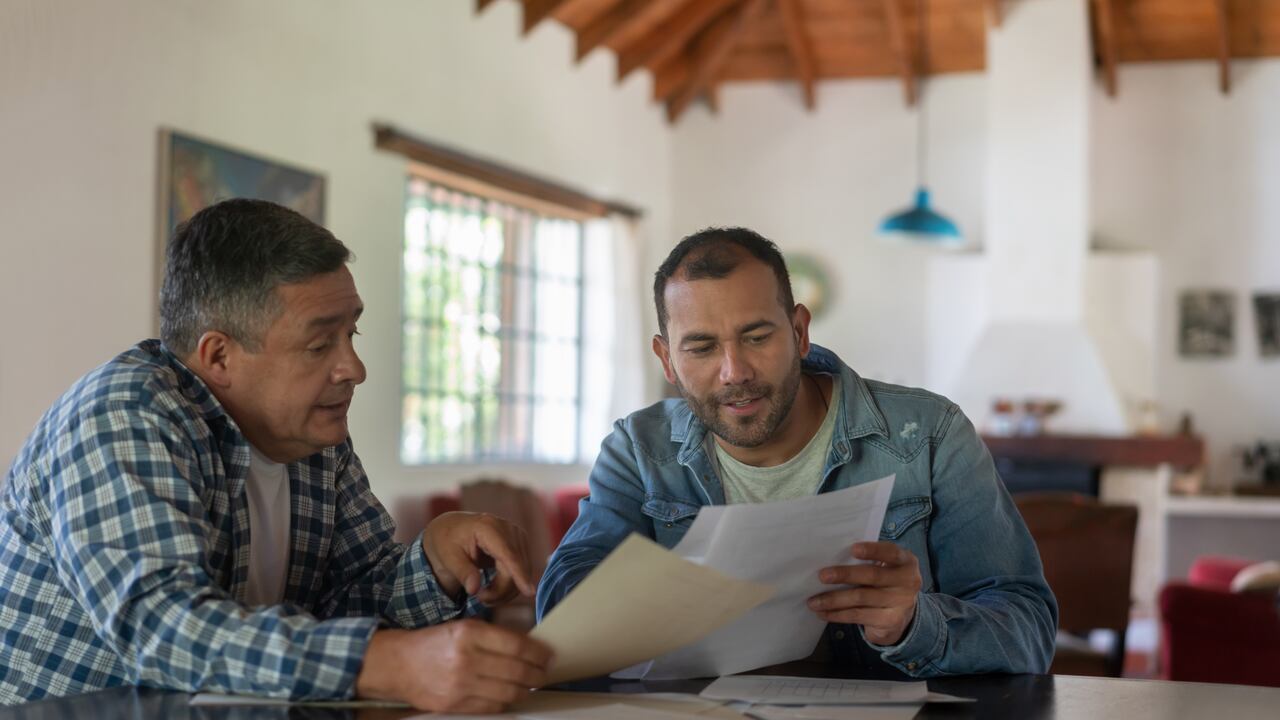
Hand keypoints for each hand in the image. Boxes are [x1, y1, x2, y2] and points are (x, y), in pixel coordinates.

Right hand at [355, 621, 553, 712]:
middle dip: (537, 673)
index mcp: (470, 634)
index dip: (539, 653)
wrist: (398, 665)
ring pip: (508, 692)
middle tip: (545, 672)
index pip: (517, 646)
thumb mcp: (464, 627)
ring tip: (531, 684)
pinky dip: (506, 702)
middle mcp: (467, 659)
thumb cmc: (434, 643)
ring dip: (526, 689)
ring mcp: (461, 685)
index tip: (549, 655)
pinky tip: (510, 695)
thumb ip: (494, 637)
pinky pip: (492, 707)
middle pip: (517, 671)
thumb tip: (529, 648)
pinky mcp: (455, 705)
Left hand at [423, 512, 533, 604]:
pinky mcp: (520, 543)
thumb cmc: (447, 541)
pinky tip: (494, 586)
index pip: (509, 555)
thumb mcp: (448, 557)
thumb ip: (462, 572)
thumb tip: (474, 589)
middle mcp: (508, 528)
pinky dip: (510, 584)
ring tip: (484, 593)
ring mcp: (517, 535)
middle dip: (501, 590)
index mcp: (488, 527)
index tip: (529, 592)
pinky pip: (522, 570)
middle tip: (480, 598)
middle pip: (516, 567)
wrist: (451, 528)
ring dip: (506, 589)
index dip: (519, 574)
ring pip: (522, 571)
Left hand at [807, 541, 921, 645]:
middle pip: (872, 576)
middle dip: (845, 575)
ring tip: (813, 601)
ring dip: (833, 600)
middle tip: (822, 576)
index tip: (853, 549)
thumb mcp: (886, 568)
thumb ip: (869, 561)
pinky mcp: (890, 621)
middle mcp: (907, 581)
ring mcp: (900, 603)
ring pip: (861, 598)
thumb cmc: (885, 581)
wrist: (902, 615)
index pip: (891, 552)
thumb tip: (831, 557)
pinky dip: (837, 614)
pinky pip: (858, 615)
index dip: (873, 550)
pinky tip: (823, 613)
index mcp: (905, 561)